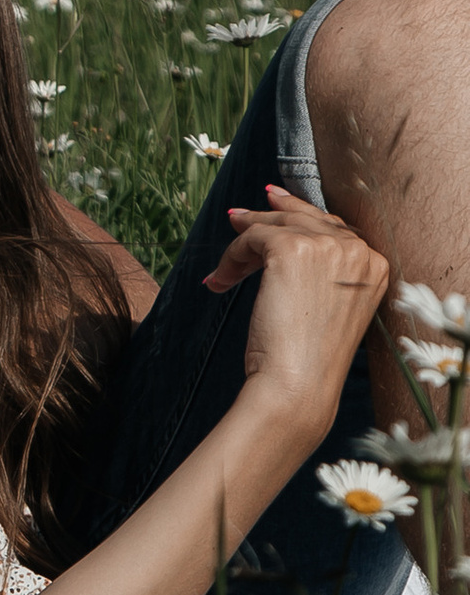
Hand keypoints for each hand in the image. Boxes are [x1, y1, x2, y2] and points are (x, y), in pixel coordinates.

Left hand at [206, 188, 387, 437]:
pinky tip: (219, 280)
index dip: (300, 218)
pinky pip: (252, 237)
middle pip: (307, 219)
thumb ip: (322, 274)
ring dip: (244, 243)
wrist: (298, 386)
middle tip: (239, 217)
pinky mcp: (291, 250)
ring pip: (277, 225)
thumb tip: (283, 239)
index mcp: (376, 267)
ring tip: (224, 264)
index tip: (273, 208)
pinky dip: (231, 258)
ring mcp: (327, 247)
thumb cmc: (309, 360)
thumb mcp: (329, 309)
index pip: (335, 229)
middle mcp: (358, 251)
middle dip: (270, 216)